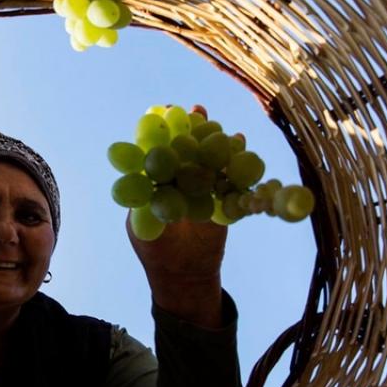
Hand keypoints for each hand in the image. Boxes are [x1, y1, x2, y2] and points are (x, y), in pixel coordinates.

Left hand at [126, 103, 227, 326]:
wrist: (187, 276)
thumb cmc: (158, 253)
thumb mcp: (146, 231)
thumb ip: (148, 209)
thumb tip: (148, 188)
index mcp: (152, 182)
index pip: (153, 150)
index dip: (158, 131)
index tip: (163, 111)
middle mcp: (175, 178)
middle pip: (183, 146)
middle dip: (189, 127)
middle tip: (195, 110)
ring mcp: (198, 185)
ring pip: (206, 157)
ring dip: (211, 137)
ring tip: (216, 121)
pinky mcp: (220, 196)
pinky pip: (229, 175)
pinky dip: (235, 159)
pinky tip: (239, 141)